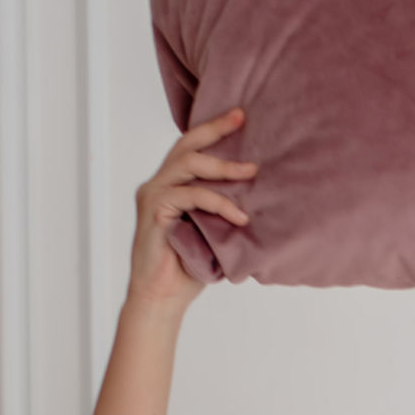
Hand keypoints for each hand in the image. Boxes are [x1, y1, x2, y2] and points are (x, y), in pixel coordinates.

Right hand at [128, 111, 255, 309]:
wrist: (163, 298)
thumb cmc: (189, 268)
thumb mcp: (214, 231)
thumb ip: (224, 208)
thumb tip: (261, 194)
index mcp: (171, 186)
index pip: (191, 149)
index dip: (212, 129)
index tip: (240, 115)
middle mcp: (159, 185)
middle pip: (186, 146)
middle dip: (215, 130)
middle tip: (242, 119)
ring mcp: (154, 196)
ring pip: (188, 165)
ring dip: (223, 167)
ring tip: (251, 172)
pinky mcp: (154, 210)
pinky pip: (191, 196)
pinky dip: (218, 203)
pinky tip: (240, 215)